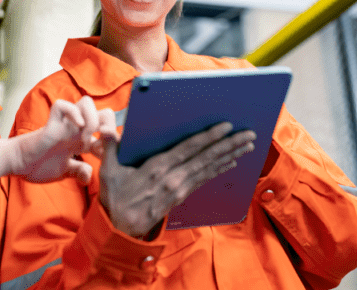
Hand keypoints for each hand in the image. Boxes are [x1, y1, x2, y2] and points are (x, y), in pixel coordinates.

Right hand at [10, 96, 116, 184]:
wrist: (16, 163)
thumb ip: (77, 171)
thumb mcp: (63, 172)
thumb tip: (89, 176)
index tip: (108, 154)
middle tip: (103, 140)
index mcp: (81, 140)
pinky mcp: (51, 124)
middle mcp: (76, 129)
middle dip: (108, 124)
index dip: (112, 140)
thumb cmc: (37, 165)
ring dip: (92, 118)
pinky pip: (63, 106)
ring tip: (87, 137)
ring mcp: (65, 125)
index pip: (106, 130)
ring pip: (87, 103)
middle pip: (103, 111)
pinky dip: (73, 113)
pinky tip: (76, 127)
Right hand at [95, 122, 255, 237]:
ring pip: (209, 168)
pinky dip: (218, 170)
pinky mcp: (181, 196)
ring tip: (247, 146)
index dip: (209, 137)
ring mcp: (179, 188)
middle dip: (229, 144)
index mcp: (157, 168)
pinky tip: (230, 163)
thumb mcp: (108, 171)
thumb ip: (110, 148)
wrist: (120, 229)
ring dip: (229, 155)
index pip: (188, 148)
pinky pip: (204, 180)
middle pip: (206, 157)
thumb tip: (107, 130)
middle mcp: (173, 177)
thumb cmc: (115, 198)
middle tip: (249, 134)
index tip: (226, 127)